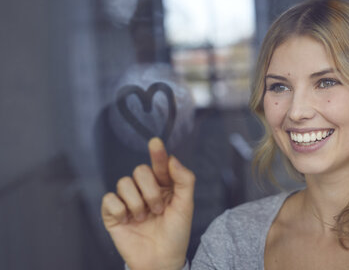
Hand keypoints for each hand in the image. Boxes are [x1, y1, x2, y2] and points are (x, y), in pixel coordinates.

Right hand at [101, 137, 194, 269]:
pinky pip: (109, 199)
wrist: (162, 261)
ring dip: (137, 202)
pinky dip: (120, 209)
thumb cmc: (176, 234)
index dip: (157, 153)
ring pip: (123, 182)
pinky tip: (128, 220)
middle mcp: (145, 190)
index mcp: (164, 185)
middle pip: (140, 170)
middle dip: (151, 190)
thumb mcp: (186, 206)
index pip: (159, 164)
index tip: (156, 142)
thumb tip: (173, 159)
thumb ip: (184, 180)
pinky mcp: (113, 214)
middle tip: (158, 209)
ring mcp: (128, 201)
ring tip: (145, 217)